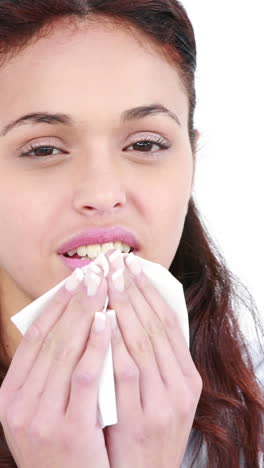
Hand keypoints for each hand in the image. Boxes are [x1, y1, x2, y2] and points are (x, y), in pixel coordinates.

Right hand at [0, 267, 110, 467]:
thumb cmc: (62, 447)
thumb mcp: (42, 409)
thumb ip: (48, 372)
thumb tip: (68, 323)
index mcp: (10, 395)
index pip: (33, 337)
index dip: (54, 305)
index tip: (73, 280)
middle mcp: (18, 405)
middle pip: (50, 338)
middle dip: (73, 302)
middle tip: (93, 273)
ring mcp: (41, 418)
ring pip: (65, 351)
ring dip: (85, 314)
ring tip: (102, 286)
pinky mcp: (69, 430)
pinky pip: (85, 377)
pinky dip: (95, 345)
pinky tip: (108, 321)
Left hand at [103, 251, 202, 467]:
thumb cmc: (147, 432)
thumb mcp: (161, 395)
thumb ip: (153, 360)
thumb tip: (131, 315)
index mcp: (188, 378)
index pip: (169, 323)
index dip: (151, 291)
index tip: (134, 266)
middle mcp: (182, 388)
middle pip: (155, 327)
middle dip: (134, 291)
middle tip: (117, 263)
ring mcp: (164, 404)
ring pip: (143, 344)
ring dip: (124, 308)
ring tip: (108, 280)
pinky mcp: (141, 420)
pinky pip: (126, 372)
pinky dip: (115, 343)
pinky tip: (103, 319)